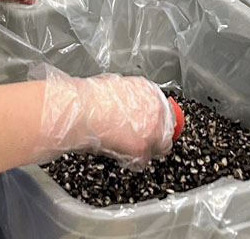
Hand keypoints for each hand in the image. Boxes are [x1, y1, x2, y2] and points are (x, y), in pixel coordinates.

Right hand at [35, 66, 175, 165]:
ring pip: (159, 147)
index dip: (156, 122)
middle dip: (155, 137)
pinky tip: (118, 152)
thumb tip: (133, 110)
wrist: (83, 110)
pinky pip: (142, 161)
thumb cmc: (91, 98)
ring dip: (145, 150)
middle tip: (139, 142)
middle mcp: (157, 108)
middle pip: (167, 130)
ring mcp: (153, 129)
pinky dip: (132, 161)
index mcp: (151, 91)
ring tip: (125, 147)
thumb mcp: (119, 88)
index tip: (151, 128)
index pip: (165, 111)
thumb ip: (134, 100)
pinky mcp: (142, 148)